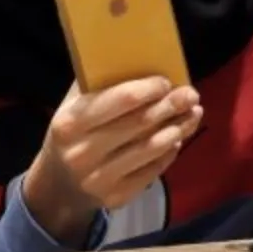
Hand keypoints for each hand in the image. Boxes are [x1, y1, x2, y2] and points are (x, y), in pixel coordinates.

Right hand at [28, 77, 202, 226]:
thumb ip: (98, 84)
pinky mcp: (117, 197)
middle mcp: (82, 152)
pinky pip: (154, 170)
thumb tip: (137, 55)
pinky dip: (170, 152)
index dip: (150, 88)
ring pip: (152, 148)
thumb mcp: (73, 106)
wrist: (59, 183)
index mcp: (71, 122)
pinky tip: (178, 138)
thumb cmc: (73, 133)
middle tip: (191, 94)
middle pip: (141, 123)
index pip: (121, 100)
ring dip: (179, 128)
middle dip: (171, 106)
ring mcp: (99, 178)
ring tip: (193, 113)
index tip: (167, 81)